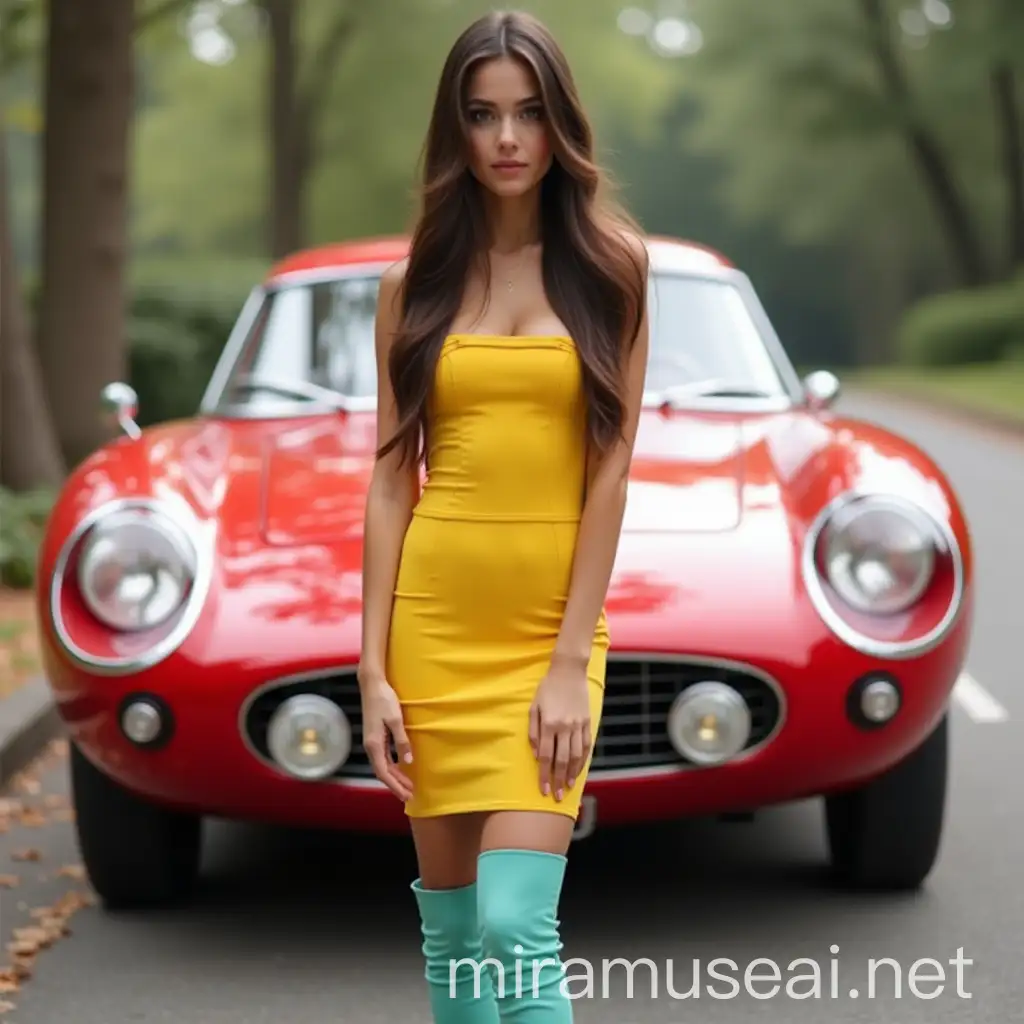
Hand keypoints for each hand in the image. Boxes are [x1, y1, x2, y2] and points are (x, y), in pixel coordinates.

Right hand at [359, 677, 413, 801]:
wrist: (372, 684)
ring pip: (382, 765)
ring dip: (395, 776)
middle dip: (395, 784)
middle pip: (382, 771)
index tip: (406, 795)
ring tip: (407, 785)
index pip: (384, 772)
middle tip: (409, 796)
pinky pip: (382, 757)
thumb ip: (401, 741)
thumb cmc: (384, 699)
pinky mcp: (374, 736)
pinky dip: (391, 766)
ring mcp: (371, 741)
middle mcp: (370, 746)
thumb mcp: (396, 720)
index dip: (395, 785)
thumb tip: (407, 761)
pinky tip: (400, 766)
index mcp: (374, 744)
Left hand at [528, 656, 591, 800]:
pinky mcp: (587, 721)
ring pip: (576, 755)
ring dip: (573, 773)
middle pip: (562, 760)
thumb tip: (534, 753)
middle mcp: (564, 727)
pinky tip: (580, 769)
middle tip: (558, 796)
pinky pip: (586, 745)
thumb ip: (532, 731)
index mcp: (548, 724)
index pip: (545, 756)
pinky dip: (584, 760)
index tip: (543, 789)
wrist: (568, 670)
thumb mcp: (534, 706)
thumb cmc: (547, 688)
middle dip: (559, 780)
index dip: (544, 774)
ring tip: (569, 787)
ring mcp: (578, 725)